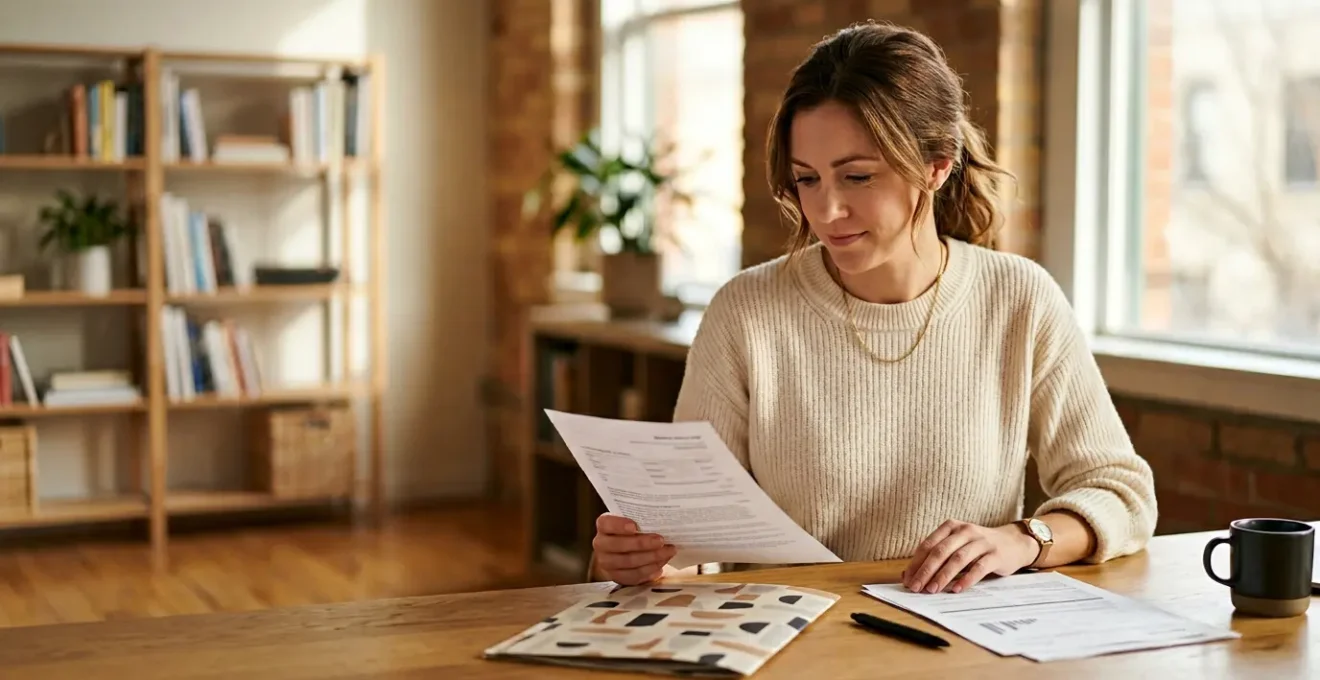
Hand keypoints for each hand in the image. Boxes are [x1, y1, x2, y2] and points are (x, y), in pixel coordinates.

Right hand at [591, 513, 677, 584]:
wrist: (618, 551)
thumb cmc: (630, 531)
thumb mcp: (632, 521)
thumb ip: (641, 520)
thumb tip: (664, 521)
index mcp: (603, 525)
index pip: (606, 523)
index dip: (619, 525)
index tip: (634, 526)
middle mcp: (601, 544)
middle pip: (619, 545)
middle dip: (642, 543)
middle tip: (661, 541)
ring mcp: (607, 563)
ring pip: (629, 562)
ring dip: (651, 557)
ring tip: (668, 552)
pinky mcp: (616, 577)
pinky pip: (634, 575)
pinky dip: (650, 570)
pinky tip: (661, 563)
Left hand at [901, 520, 1039, 593]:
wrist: (1014, 543)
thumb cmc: (978, 547)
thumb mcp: (956, 546)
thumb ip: (935, 558)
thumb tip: (907, 575)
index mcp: (951, 526)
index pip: (928, 544)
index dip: (916, 563)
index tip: (908, 580)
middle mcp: (965, 531)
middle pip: (941, 551)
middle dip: (926, 570)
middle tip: (917, 587)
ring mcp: (982, 542)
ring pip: (958, 558)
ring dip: (943, 575)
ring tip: (933, 590)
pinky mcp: (996, 554)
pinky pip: (979, 567)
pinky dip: (967, 579)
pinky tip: (957, 589)